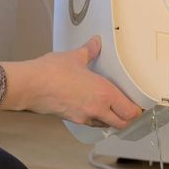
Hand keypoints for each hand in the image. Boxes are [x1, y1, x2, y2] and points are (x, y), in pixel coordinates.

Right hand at [0, 36, 142, 128]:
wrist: (29, 86)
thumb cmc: (51, 73)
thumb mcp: (75, 57)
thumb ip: (89, 51)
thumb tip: (95, 43)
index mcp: (104, 94)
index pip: (130, 111)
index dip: (137, 110)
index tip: (139, 105)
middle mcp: (97, 108)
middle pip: (122, 123)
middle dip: (128, 118)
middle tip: (129, 109)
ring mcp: (84, 116)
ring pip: (106, 125)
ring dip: (112, 120)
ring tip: (113, 109)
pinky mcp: (72, 119)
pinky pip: (91, 123)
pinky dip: (96, 119)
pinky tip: (93, 109)